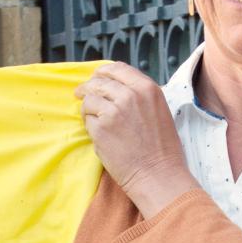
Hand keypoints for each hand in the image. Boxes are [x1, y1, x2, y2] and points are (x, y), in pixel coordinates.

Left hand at [74, 62, 198, 216]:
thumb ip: (138, 95)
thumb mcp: (158, 110)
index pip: (117, 68)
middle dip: (87, 87)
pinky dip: (90, 126)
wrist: (157, 174)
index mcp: (147, 88)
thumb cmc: (161, 148)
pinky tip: (101, 136)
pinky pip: (87, 120)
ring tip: (94, 120)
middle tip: (80, 94)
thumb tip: (114, 87)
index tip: (96, 78)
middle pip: (98, 82)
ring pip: (89, 99)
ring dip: (88, 109)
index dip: (103, 72)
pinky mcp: (100, 128)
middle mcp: (130, 95)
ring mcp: (113, 111)